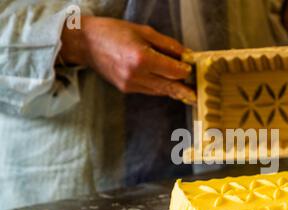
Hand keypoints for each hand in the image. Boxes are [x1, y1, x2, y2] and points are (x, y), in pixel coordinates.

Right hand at [60, 16, 195, 104]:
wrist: (84, 44)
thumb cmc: (113, 31)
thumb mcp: (143, 31)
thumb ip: (167, 45)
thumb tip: (186, 55)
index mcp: (142, 58)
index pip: (173, 70)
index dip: (186, 71)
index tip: (193, 69)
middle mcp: (137, 75)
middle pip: (170, 86)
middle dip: (186, 90)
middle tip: (198, 96)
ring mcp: (131, 85)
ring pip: (161, 91)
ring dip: (174, 90)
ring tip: (188, 92)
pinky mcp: (127, 89)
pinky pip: (150, 91)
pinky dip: (160, 87)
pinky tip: (168, 85)